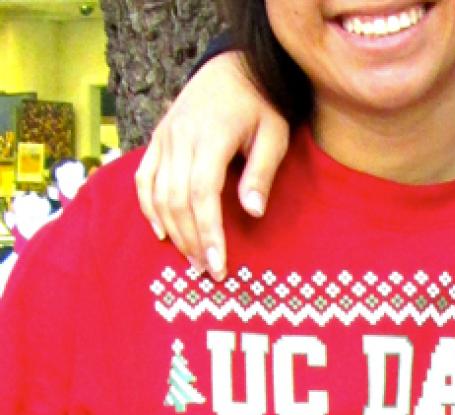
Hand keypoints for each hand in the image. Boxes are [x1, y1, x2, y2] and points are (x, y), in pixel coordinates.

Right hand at [134, 52, 289, 280]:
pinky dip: (148, 206)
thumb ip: (261, 172)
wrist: (233, 67)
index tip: (218, 265)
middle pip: (176, 200)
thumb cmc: (261, 104)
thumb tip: (252, 212)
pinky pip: (144, 177)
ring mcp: (164, 138)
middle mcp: (180, 138)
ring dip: (173, 230)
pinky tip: (161, 232)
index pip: (202, 195)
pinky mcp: (158, 139)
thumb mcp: (274, 134)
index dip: (208, 233)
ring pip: (157, 193)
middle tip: (208, 271)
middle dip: (192, 240)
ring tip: (192, 259)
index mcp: (210, 137)